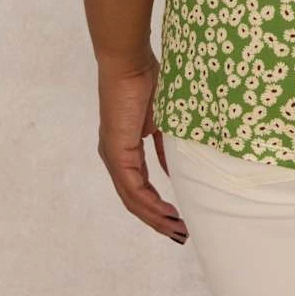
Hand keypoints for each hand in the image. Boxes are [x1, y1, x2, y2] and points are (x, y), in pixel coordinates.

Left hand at [96, 48, 188, 244]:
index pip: (140, 187)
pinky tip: (166, 213)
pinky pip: (132, 187)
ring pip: (133, 199)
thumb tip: (176, 166)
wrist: (129, 62)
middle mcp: (115, 157)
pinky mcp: (116, 151)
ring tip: (177, 230)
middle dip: (158, 220)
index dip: (157, 205)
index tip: (178, 218)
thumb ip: (166, 143)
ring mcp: (114, 156)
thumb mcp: (163, 118)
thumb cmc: (148, 80)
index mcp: (125, 149)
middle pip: (135, 200)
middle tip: (180, 234)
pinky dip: (150, 203)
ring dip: (155, 217)